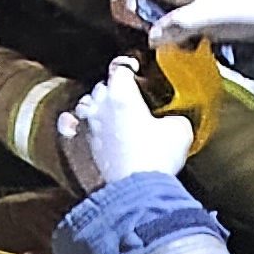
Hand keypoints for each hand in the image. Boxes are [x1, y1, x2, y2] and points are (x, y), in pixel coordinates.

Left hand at [60, 60, 194, 192]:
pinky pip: (74, 126)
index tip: (136, 69)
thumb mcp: (179, 130)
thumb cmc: (156, 155)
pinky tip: (82, 125)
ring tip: (110, 109)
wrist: (137, 187)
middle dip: (115, 87)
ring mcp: (90, 126)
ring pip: (86, 104)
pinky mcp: (86, 146)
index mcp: (122, 94)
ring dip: (97, 103)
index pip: (120, 68)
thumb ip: (174, 118)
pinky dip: (77, 122)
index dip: (129, 66)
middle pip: (102, 85)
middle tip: (130, 94)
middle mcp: (101, 106)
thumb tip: (172, 123)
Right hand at [110, 0, 253, 45]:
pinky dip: (164, 29)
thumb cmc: (244, 7)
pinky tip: (182, 41)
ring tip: (167, 41)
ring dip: (149, 26)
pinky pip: (162, 15)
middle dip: (131, 16)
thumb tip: (150, 39)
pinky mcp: (189, 5)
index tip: (138, 25)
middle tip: (150, 36)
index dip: (121, 4)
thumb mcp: (209, 17)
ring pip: (145, 6)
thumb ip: (177, 26)